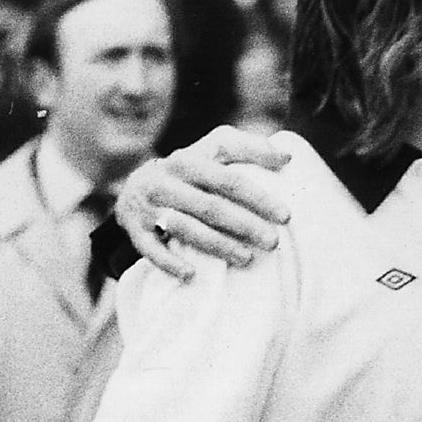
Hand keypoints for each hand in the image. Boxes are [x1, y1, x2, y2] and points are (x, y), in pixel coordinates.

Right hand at [119, 128, 292, 279]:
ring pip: (185, 228)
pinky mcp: (135, 230)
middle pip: (209, 206)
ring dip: (217, 245)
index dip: (257, 197)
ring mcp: (149, 208)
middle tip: (272, 242)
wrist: (134, 186)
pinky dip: (169, 262)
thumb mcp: (212, 149)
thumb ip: (248, 147)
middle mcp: (165, 182)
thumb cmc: (188, 169)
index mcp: (187, 160)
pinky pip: (151, 250)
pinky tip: (190, 274)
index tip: (285, 215)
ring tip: (247, 258)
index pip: (227, 179)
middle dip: (243, 225)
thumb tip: (287, 157)